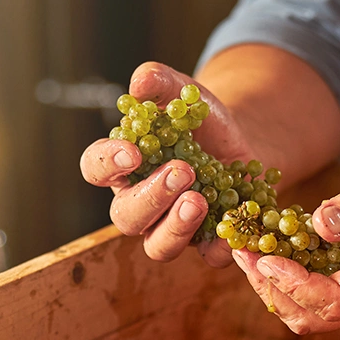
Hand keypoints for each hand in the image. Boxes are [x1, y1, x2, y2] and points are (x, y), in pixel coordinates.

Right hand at [79, 62, 257, 266]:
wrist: (245, 145)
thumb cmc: (201, 121)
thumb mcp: (185, 93)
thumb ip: (160, 84)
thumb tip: (140, 83)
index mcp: (123, 167)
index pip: (95, 168)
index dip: (107, 164)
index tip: (131, 153)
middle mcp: (140, 204)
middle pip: (126, 217)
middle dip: (151, 197)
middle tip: (181, 172)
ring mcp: (171, 229)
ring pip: (159, 246)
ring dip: (176, 226)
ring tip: (199, 200)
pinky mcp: (207, 244)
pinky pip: (209, 256)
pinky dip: (220, 246)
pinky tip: (232, 227)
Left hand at [231, 165, 339, 333]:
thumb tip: (318, 224)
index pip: (333, 302)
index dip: (296, 285)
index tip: (266, 258)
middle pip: (310, 317)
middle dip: (271, 289)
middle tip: (242, 253)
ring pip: (304, 314)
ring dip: (271, 287)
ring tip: (246, 252)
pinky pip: (308, 299)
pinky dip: (282, 280)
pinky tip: (265, 251)